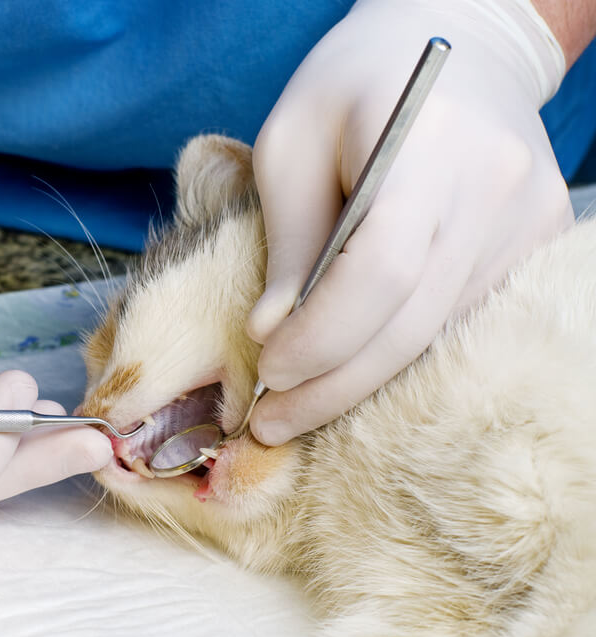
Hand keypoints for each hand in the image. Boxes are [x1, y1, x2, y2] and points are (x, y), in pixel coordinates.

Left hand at [246, 0, 573, 445]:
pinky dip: (406, 356)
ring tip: (300, 406)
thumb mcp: (290, 142)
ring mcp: (530, 218)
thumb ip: (289, 240)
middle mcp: (495, 185)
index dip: (320, 336)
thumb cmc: (353, 86)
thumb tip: (273, 333)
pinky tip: (356, 373)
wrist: (458, 41)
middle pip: (412, 322)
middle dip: (333, 387)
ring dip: (365, 383)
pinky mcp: (540, 241)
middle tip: (271, 424)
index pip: (379, 269)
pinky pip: (465, 323)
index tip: (267, 370)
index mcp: (424, 143)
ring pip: (441, 335)